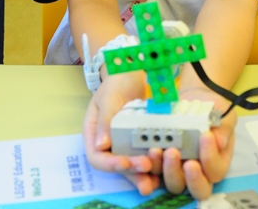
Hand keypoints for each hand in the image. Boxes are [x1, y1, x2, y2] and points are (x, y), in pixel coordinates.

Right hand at [82, 71, 159, 194]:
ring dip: (142, 176)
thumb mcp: (109, 97)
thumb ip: (105, 120)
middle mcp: (108, 144)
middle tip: (147, 170)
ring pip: (130, 167)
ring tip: (155, 182)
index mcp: (93, 134)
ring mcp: (124, 145)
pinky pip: (144, 158)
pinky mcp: (139, 143)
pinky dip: (153, 167)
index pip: (97, 157)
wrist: (132, 74)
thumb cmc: (116, 82)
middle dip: (131, 173)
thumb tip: (100, 146)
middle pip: (116, 166)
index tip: (125, 162)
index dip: (110, 164)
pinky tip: (163, 172)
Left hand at [155, 85, 235, 199]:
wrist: (191, 99)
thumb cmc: (210, 109)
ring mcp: (179, 170)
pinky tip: (149, 151)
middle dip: (191, 177)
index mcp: (217, 161)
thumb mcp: (222, 112)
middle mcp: (199, 172)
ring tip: (159, 150)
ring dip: (168, 170)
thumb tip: (220, 142)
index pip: (216, 171)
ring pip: (175, 184)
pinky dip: (151, 166)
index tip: (205, 136)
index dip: (211, 158)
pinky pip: (155, 174)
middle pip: (198, 189)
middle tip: (183, 157)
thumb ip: (224, 126)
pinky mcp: (161, 165)